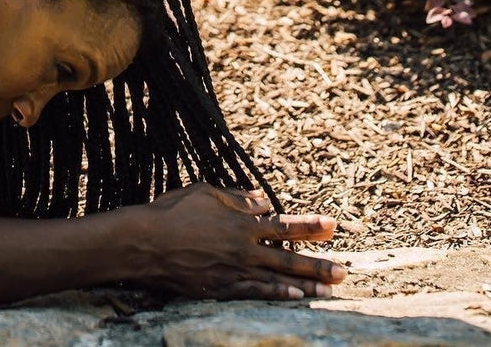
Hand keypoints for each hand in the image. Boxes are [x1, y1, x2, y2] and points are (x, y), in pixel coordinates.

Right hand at [123, 182, 347, 300]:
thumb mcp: (204, 192)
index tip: (332, 225)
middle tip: (344, 270)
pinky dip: (277, 295)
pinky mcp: (221, 289)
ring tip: (330, 289)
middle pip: (288, 257)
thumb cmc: (172, 211)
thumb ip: (236, 198)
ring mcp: (234, 271)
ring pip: (278, 279)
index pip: (283, 224)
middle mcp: (243, 249)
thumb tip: (261, 200)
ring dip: (306, 284)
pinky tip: (295, 298)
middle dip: (318, 263)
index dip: (309, 226)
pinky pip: (256, 294)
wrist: (146, 242)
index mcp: (240, 223)